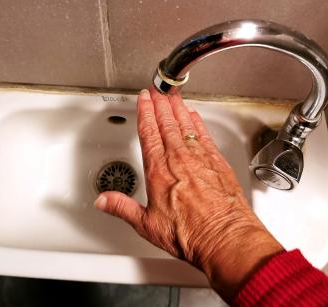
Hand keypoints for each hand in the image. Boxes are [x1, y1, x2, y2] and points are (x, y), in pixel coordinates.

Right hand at [94, 88, 281, 298]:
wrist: (224, 237)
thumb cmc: (190, 233)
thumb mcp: (147, 224)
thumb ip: (122, 208)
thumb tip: (102, 200)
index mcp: (158, 170)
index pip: (148, 132)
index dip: (144, 112)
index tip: (143, 99)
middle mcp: (179, 158)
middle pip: (167, 122)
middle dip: (160, 104)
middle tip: (156, 90)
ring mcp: (200, 157)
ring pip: (185, 124)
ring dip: (177, 108)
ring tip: (172, 96)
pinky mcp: (217, 161)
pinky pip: (204, 134)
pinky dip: (197, 121)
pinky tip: (194, 115)